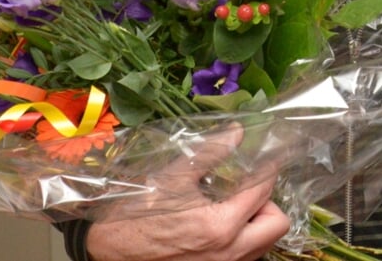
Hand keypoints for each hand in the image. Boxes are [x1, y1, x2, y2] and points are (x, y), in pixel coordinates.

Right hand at [85, 129, 290, 260]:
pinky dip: (243, 240)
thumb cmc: (134, 215)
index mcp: (220, 226)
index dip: (267, 170)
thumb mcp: (172, 178)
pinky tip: (222, 225)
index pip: (263, 192)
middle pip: (277, 225)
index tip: (265, 160)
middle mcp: (227, 253)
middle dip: (269, 203)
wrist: (105, 251)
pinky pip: (245, 256)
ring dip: (257, 223)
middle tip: (250, 189)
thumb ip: (210, 154)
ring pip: (263, 244)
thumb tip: (237, 132)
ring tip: (235, 206)